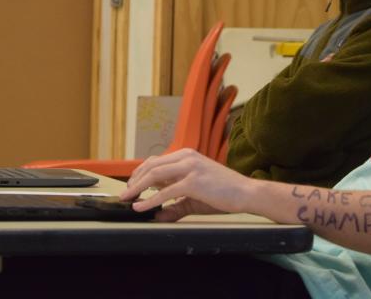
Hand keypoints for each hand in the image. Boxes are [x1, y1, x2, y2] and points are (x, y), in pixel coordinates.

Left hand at [120, 148, 251, 219]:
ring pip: (154, 175)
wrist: (246, 193)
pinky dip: (149, 200)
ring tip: (127, 198)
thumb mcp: (195, 197)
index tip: (131, 185)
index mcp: (188, 155)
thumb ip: (175, 205)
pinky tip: (140, 207)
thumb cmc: (225, 193)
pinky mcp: (193, 182)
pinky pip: (164, 191)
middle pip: (151, 165)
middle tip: (124, 194)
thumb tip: (157, 215)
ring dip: (136, 188)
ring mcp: (190, 168)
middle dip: (134, 180)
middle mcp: (187, 157)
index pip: (156, 160)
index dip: (140, 173)